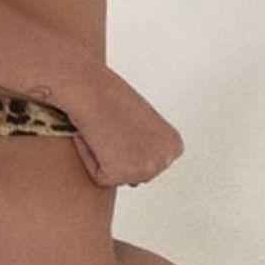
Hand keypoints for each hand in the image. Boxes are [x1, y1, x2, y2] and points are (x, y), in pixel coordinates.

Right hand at [66, 67, 183, 188]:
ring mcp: (145, 169)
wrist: (91, 87)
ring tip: (105, 131)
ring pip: (117, 177)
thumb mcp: (145, 123)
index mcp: (174, 146)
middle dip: (119, 155)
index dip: (130, 146)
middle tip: (112, 129)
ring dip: (105, 158)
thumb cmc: (112, 97)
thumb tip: (140, 158)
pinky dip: (90, 159)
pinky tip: (95, 138)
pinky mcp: (120, 174)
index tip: (125, 127)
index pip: (148, 163)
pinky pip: (99, 177)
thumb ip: (149, 144)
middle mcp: (165, 159)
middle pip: (136, 174)